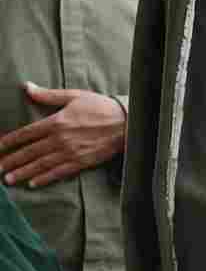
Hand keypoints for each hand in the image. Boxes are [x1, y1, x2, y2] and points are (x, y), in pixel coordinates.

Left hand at [0, 84, 126, 186]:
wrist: (128, 122)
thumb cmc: (102, 107)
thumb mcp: (74, 96)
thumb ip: (48, 95)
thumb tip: (27, 87)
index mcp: (56, 121)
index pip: (27, 133)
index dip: (10, 141)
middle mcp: (60, 139)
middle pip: (30, 151)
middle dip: (12, 160)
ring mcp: (71, 152)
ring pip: (41, 164)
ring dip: (23, 172)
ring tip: (8, 179)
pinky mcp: (83, 161)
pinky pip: (60, 172)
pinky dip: (45, 178)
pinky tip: (33, 183)